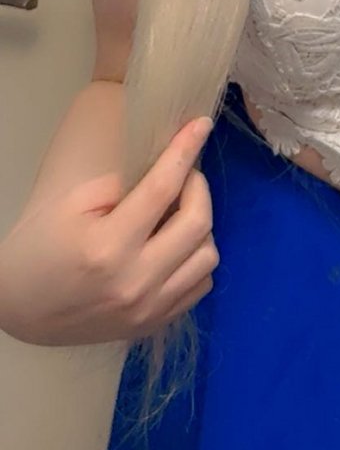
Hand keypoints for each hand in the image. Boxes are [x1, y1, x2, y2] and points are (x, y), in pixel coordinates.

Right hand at [0, 117, 218, 346]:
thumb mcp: (72, 203)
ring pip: (208, 256)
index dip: (186, 150)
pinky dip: (196, 258)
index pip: (162, 188)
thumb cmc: (42, 247)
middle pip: (197, 223)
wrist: (21, 309)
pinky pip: (200, 284)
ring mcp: (147, 309)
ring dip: (201, 225)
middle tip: (184, 175)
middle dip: (199, 186)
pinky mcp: (154, 324)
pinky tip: (176, 245)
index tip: (201, 125)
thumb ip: (123, 184)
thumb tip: (167, 165)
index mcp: (107, 246)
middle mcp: (134, 281)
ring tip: (178, 213)